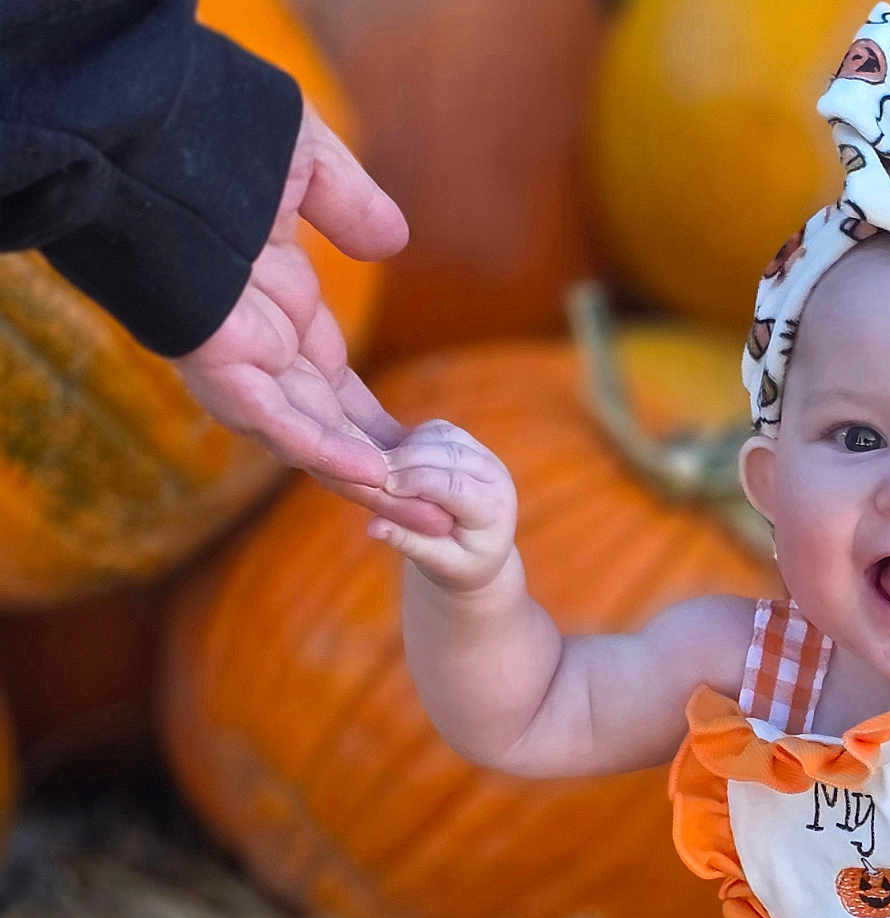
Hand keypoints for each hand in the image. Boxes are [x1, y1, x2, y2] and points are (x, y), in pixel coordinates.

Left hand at [171, 100, 452, 536]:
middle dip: (385, 475)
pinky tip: (373, 475)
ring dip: (364, 480)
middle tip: (442, 516)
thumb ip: (348, 204)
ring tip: (425, 517)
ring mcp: (234, 352)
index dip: (380, 428)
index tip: (426, 460)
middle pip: (329, 429)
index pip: (335, 390)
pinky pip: (273, 418)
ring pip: (307, 437)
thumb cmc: (206, 123)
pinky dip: (321, 450)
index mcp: (277, 307)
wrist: (132, 113)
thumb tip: (392, 242)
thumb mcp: (302, 161)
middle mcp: (257, 341)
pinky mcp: (213, 353)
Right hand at [369, 421, 517, 590]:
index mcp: (494, 510)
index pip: (454, 486)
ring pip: (442, 435)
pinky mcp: (471, 445)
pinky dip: (412, 438)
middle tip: (370, 470)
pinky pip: (437, 429)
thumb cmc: (460, 565)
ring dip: (407, 446)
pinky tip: (394, 460)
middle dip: (406, 459)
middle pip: (448, 453)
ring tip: (380, 468)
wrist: (481, 554)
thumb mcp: (439, 563)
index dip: (415, 481)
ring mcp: (486, 456)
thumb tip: (372, 528)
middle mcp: (496, 477)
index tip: (382, 486)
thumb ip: (408, 543)